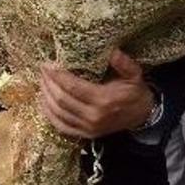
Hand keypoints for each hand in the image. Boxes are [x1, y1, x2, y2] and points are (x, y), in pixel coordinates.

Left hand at [37, 49, 153, 138]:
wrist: (143, 116)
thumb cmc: (135, 92)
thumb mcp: (134, 74)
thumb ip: (123, 63)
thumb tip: (111, 50)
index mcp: (104, 100)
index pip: (72, 86)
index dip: (57, 75)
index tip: (47, 64)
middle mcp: (93, 116)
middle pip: (61, 99)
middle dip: (48, 82)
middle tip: (42, 69)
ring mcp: (88, 128)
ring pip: (57, 112)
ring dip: (46, 95)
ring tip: (42, 81)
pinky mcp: (85, 134)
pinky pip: (60, 125)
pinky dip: (49, 114)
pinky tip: (44, 101)